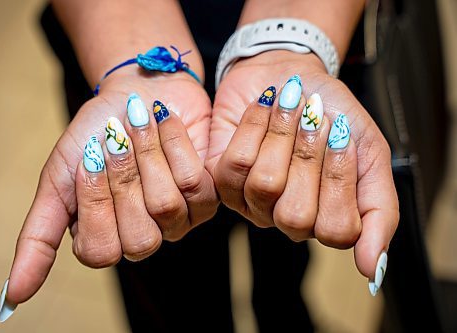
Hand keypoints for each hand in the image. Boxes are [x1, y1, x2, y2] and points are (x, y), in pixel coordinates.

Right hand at [6, 72, 217, 305]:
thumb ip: (38, 238)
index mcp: (106, 237)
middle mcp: (145, 235)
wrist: (135, 91)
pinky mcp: (207, 197)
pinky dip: (174, 143)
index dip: (95, 204)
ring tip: (138, 124)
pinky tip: (164, 123)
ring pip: (167, 208)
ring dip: (147, 155)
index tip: (89, 159)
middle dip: (123, 179)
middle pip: (139, 239)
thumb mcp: (57, 181)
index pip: (101, 251)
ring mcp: (180, 220)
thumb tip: (13, 299)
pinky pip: (195, 184)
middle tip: (115, 141)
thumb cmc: (94, 133)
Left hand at [206, 51, 398, 282]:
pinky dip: (254, 127)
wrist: (290, 74)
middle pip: (295, 215)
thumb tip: (372, 269)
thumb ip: (379, 210)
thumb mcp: (370, 153)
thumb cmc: (332, 112)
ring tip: (289, 106)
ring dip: (281, 136)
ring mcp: (250, 202)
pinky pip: (234, 166)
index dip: (339, 181)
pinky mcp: (221, 180)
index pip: (336, 230)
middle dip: (309, 155)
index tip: (343, 136)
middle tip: (315, 118)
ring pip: (264, 186)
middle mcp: (285, 217)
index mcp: (326, 216)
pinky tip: (264, 107)